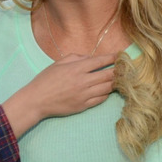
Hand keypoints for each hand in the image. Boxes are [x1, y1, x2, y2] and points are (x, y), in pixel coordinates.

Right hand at [1, 53, 116, 136]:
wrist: (37, 101)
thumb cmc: (45, 80)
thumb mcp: (58, 63)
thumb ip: (76, 57)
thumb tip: (90, 58)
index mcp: (76, 68)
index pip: (100, 61)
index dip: (112, 58)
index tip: (120, 55)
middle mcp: (83, 81)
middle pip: (109, 75)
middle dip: (118, 70)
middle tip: (124, 68)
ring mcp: (84, 95)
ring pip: (107, 88)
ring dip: (114, 83)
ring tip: (119, 79)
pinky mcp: (83, 105)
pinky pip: (101, 99)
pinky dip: (106, 93)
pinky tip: (106, 90)